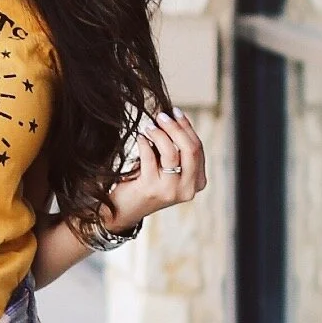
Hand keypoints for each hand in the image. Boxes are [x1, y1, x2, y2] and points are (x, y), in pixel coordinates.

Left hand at [102, 108, 207, 230]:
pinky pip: (150, 158)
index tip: (175, 112)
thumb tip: (173, 118)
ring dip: (160, 134)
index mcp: (197, 182)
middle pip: (191, 149)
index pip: (198, 149)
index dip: (187, 128)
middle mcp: (188, 188)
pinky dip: (145, 144)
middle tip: (161, 116)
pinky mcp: (150, 189)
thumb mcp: (166, 168)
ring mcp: (170, 190)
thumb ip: (175, 149)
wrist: (123, 210)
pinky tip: (140, 138)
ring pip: (172, 153)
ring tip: (148, 126)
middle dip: (176, 128)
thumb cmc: (145, 183)